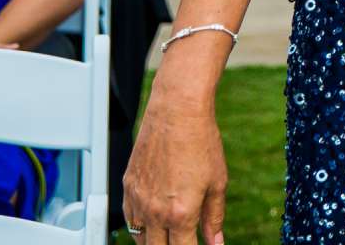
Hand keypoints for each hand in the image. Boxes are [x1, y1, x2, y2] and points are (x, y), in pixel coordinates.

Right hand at [125, 94, 229, 244]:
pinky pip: (128, 219)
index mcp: (180, 214)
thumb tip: (216, 242)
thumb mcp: (217, 183)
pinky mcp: (127, 188)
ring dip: (154, 242)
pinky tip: (152, 223)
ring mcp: (138, 201)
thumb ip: (214, 217)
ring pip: (139, 239)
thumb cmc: (200, 142)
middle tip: (183, 240)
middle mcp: (155, 212)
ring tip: (169, 236)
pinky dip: (139, 227)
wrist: (177, 113)